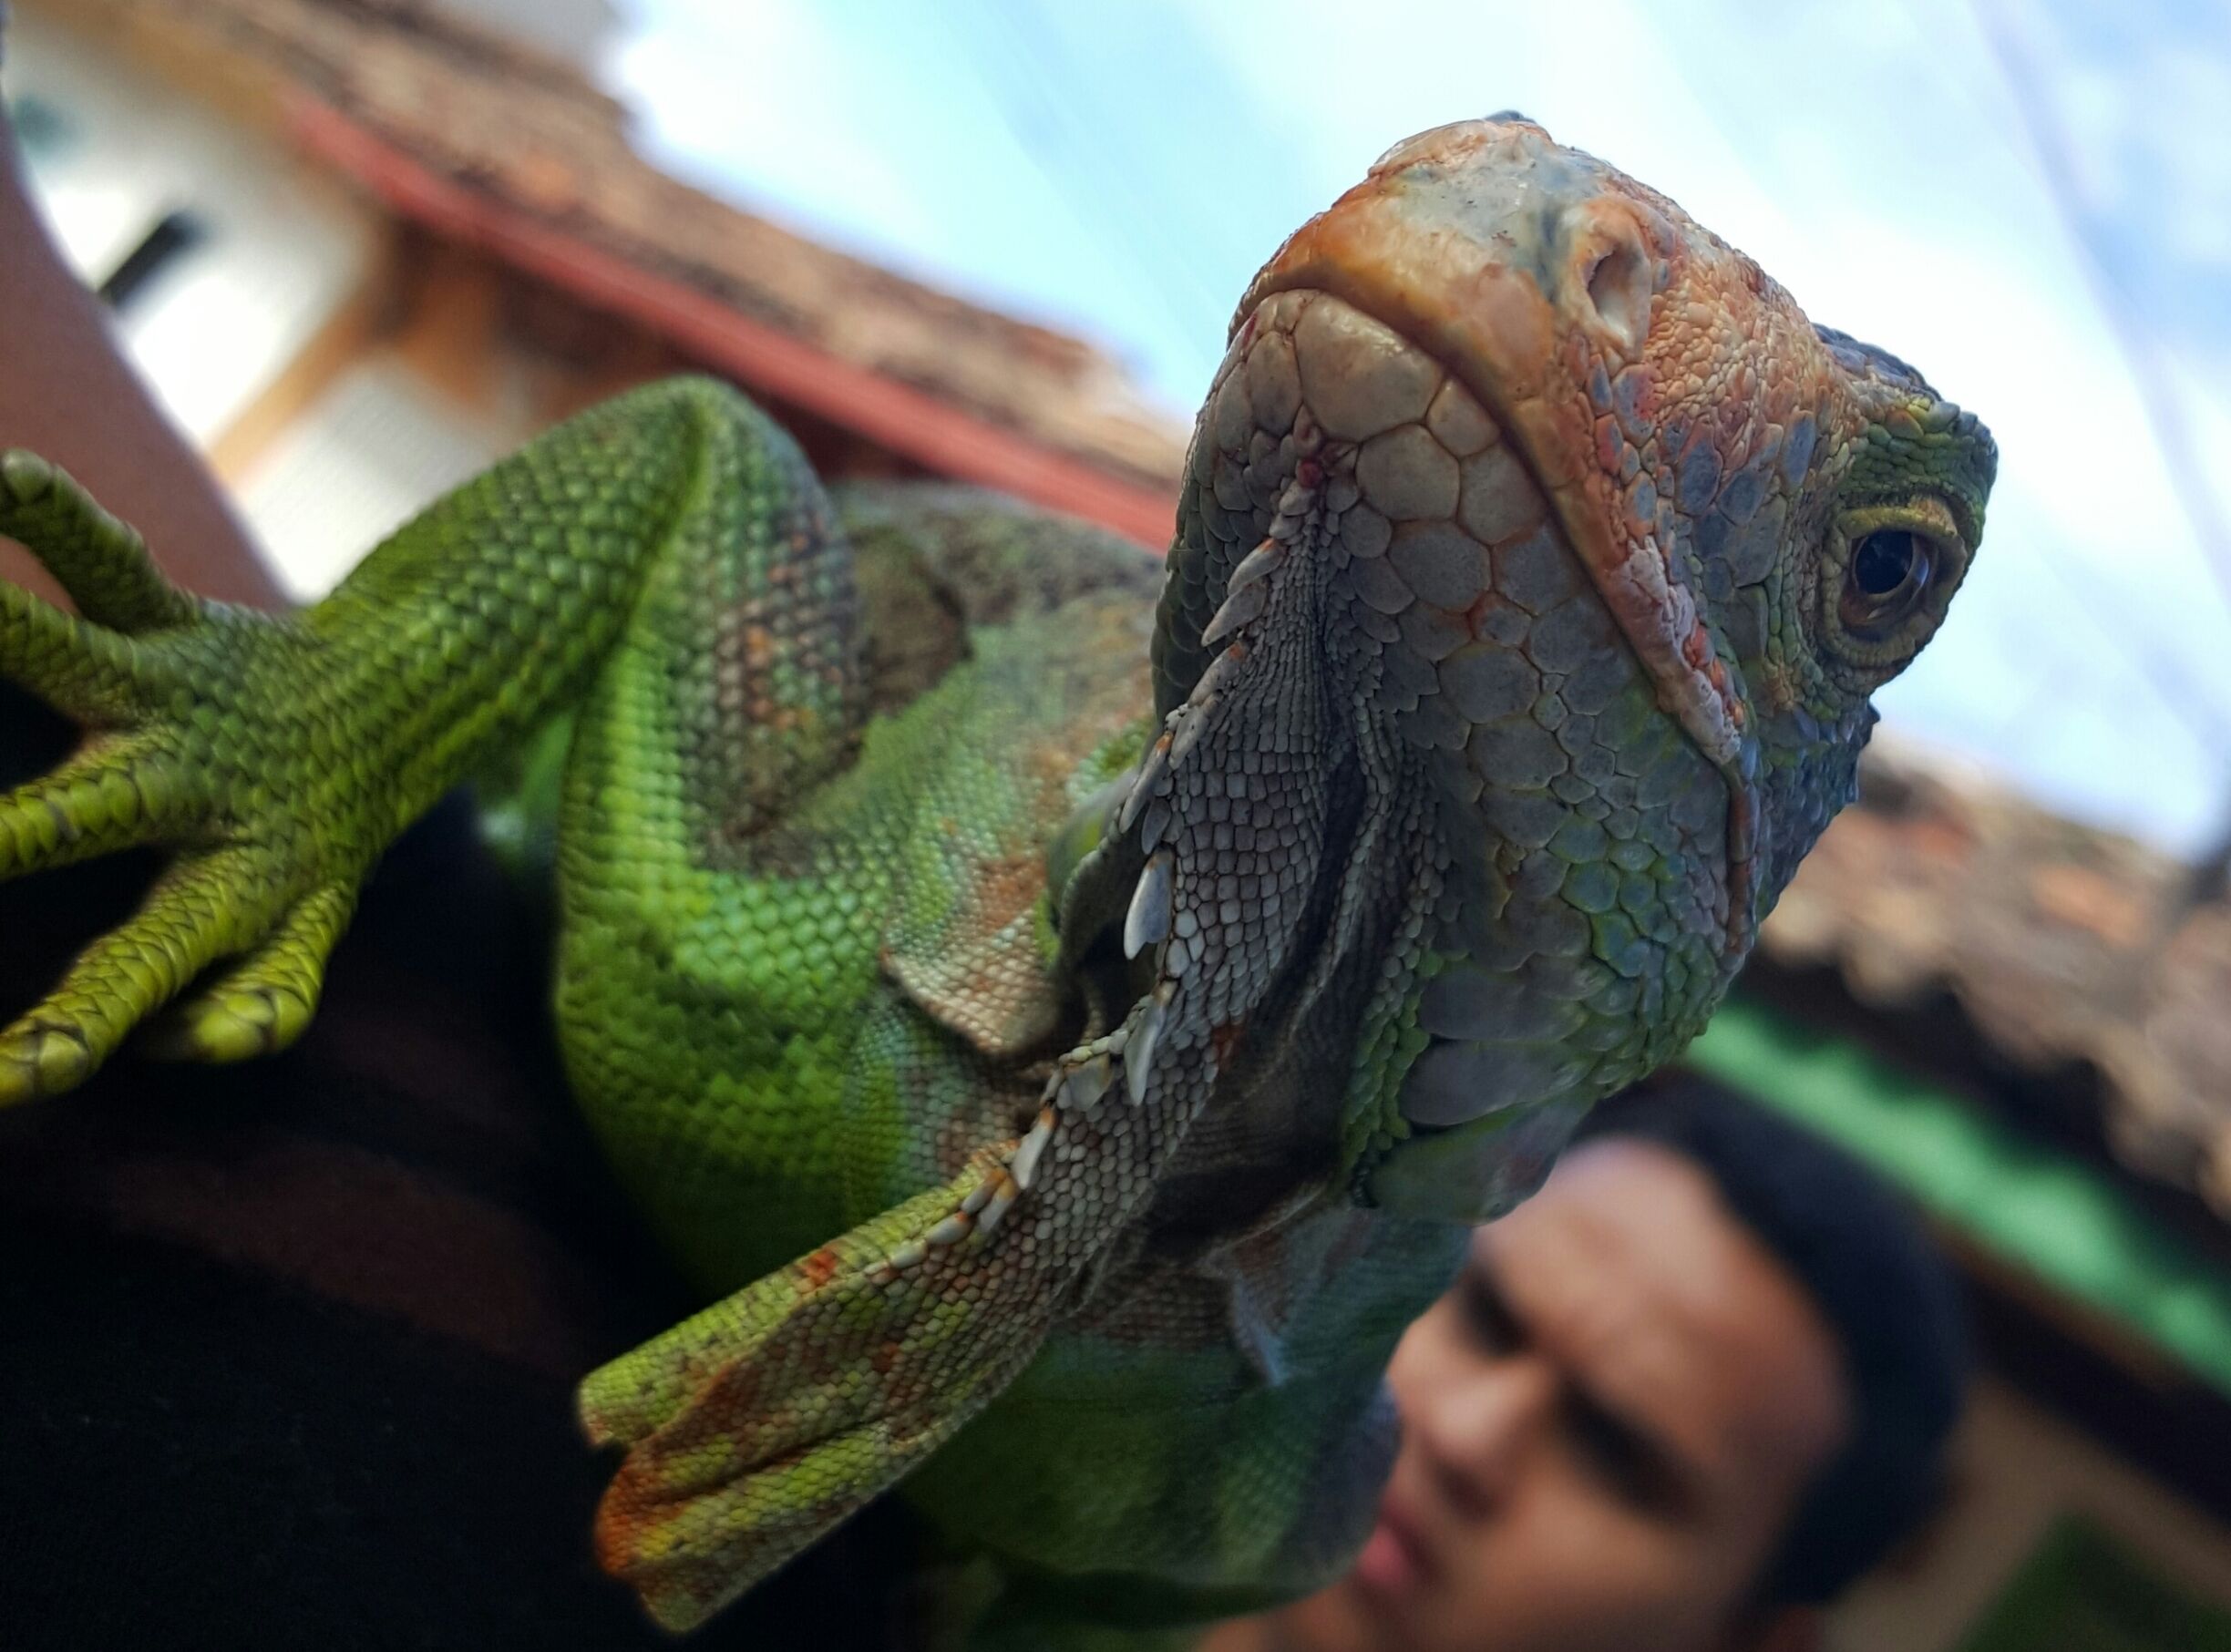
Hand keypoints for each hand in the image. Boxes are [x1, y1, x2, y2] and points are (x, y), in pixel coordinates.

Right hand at [0, 451, 356, 1103]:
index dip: (78, 1030)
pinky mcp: (172, 618)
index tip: (9, 1083)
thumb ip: (265, 998)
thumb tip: (193, 1048)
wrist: (394, 707)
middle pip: (82, 819)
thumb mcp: (310, 930)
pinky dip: (41, 515)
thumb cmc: (313, 843)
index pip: (143, 971)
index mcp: (236, 880)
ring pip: (66, 660)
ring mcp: (177, 694)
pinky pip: (102, 558)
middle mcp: (197, 784)